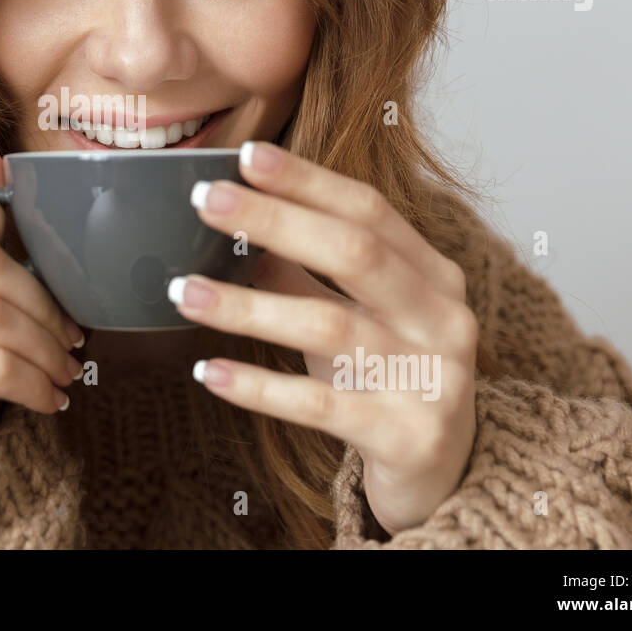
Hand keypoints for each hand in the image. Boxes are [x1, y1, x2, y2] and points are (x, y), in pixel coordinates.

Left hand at [168, 140, 477, 535]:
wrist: (448, 475)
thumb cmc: (390, 379)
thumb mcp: (357, 316)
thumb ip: (306, 271)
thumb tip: (236, 218)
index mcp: (435, 276)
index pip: (369, 211)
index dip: (308, 181)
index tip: (246, 155)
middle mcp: (444, 320)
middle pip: (354, 253)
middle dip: (274, 220)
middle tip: (204, 200)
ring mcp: (433, 379)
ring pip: (329, 326)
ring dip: (247, 306)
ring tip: (182, 291)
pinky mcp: (407, 437)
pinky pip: (319, 405)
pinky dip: (259, 386)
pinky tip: (208, 372)